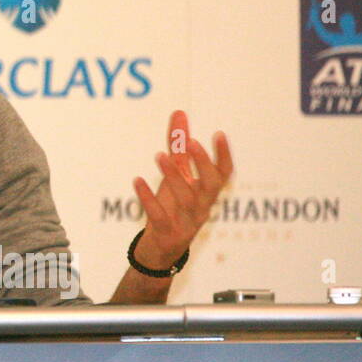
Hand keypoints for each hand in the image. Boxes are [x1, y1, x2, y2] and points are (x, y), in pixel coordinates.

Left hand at [132, 110, 233, 268]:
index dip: (223, 155)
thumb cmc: (172, 206)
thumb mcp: (176, 175)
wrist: (161, 248)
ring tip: (160, 155)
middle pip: (211, 186)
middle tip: (192, 142)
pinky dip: (148, 198)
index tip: (219, 133)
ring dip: (174, 177)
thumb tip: (179, 113)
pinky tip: (137, 180)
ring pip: (187, 200)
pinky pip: (160, 215)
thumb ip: (178, 146)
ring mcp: (186, 221)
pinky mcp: (167, 232)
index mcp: (206, 193)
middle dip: (203, 164)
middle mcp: (201, 206)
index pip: (224, 174)